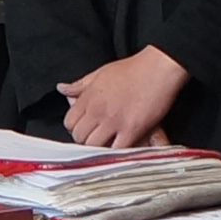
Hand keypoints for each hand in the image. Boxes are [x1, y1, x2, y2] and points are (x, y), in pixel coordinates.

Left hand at [58, 47, 190, 148]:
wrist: (158, 68)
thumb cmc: (134, 69)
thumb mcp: (100, 73)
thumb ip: (80, 85)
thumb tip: (62, 88)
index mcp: (89, 97)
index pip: (69, 122)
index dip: (76, 127)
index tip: (85, 128)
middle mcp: (98, 110)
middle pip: (79, 137)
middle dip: (86, 139)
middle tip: (97, 137)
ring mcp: (114, 121)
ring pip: (94, 145)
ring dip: (100, 147)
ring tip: (109, 143)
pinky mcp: (131, 129)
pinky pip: (116, 149)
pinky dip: (117, 152)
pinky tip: (121, 146)